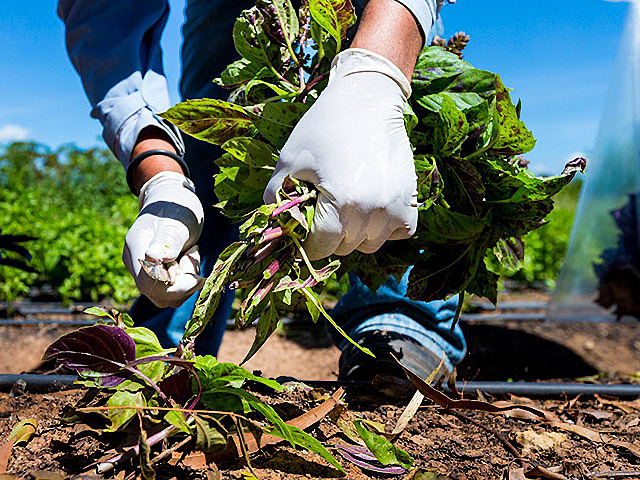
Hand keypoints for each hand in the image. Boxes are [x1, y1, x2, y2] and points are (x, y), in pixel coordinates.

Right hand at [123, 171, 204, 307]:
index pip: (148, 284)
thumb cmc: (174, 209)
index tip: (197, 277)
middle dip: (184, 282)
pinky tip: (188, 256)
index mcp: (136, 248)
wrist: (172, 203)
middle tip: (192, 252)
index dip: (174, 287)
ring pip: (168, 296)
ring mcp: (145, 272)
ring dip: (187, 279)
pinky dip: (187, 278)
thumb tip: (152, 260)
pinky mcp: (157, 276)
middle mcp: (136, 264)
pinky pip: (174, 290)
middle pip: (159, 294)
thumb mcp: (175, 222)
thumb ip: (166, 241)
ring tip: (190, 251)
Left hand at [264, 48, 417, 259]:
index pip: (320, 247)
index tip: (304, 230)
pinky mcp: (411, 203)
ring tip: (348, 204)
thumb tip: (273, 227)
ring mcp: (395, 209)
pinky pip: (397, 233)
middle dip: (330, 235)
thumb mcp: (289, 159)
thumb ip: (276, 196)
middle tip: (325, 208)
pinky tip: (373, 206)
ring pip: (370, 244)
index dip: (307, 242)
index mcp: (341, 202)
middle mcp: (372, 212)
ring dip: (356, 233)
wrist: (369, 99)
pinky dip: (385, 228)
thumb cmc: (324, 127)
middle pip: (343, 248)